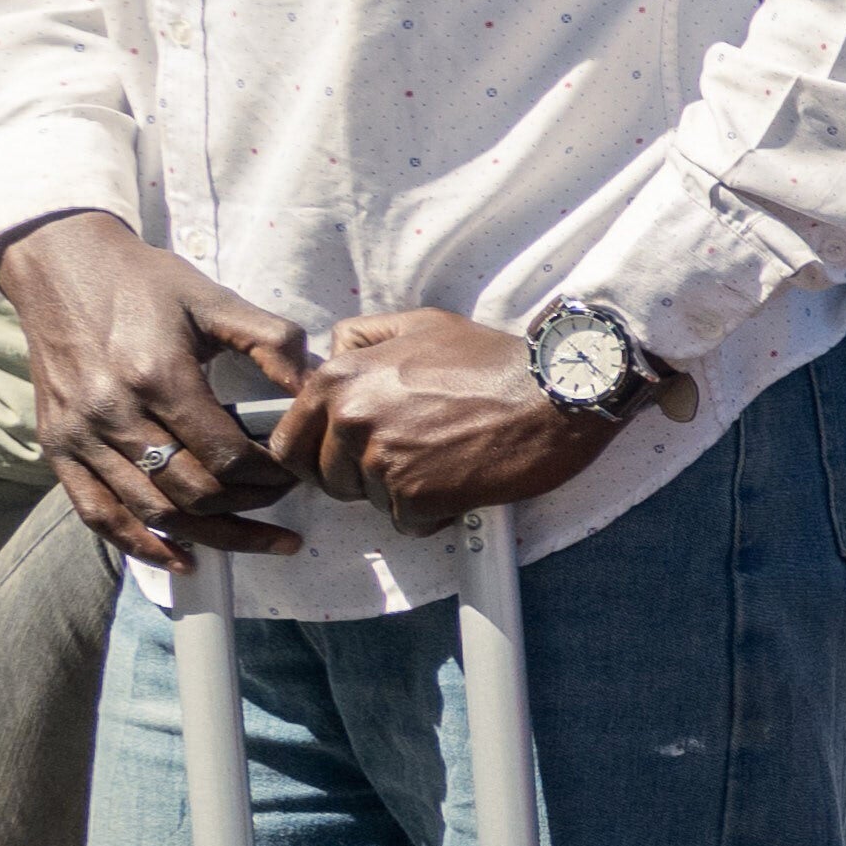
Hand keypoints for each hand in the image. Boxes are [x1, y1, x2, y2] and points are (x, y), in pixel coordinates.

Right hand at [0, 214, 299, 563]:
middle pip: (193, 493)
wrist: (60, 267)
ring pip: (153, 512)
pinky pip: (97, 514)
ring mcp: (80, 435)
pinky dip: (141, 545)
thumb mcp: (214, 299)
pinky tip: (184, 559)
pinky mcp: (56, 447)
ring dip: (213, 537)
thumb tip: (316, 389)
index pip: (226, 456)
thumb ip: (271, 342)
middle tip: (283, 503)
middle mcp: (113, 413)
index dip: (270, 476)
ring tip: (261, 541)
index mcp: (157, 376)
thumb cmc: (144, 283)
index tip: (294, 473)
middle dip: (250, 507)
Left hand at [284, 309, 639, 526]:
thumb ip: (363, 336)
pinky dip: (432, 514)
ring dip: (401, 493)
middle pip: (324, 477)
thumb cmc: (496, 360)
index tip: (345, 456)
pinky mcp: (414, 494)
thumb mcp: (422, 324)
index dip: (317, 453)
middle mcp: (351, 417)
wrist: (556, 393)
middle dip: (357, 478)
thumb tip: (330, 351)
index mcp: (340, 378)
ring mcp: (381, 458)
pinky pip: (406, 521)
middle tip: (404, 462)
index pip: (290, 439)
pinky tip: (459, 485)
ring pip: (367, 500)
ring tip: (443, 464)